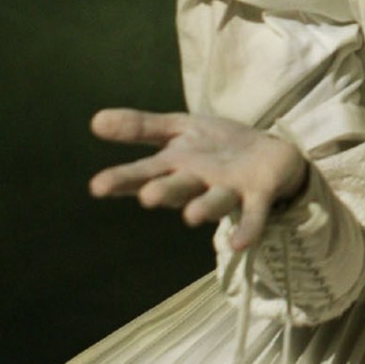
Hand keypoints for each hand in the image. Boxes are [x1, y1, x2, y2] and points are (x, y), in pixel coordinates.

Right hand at [88, 108, 309, 251]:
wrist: (269, 151)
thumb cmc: (216, 146)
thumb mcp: (178, 128)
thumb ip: (140, 127)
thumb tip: (95, 120)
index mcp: (175, 166)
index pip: (143, 173)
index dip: (122, 180)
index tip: (98, 187)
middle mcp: (198, 183)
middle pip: (177, 188)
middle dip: (163, 192)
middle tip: (147, 196)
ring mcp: (228, 191)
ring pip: (214, 200)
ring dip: (204, 207)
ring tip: (192, 215)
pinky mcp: (258, 195)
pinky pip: (253, 214)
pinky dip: (247, 228)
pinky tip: (239, 243)